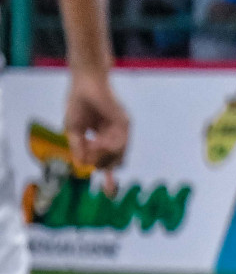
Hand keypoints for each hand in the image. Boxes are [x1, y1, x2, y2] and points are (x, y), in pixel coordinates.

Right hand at [63, 72, 129, 194]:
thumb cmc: (78, 103)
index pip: (110, 161)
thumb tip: (81, 164)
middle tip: (88, 155)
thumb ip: (78, 147)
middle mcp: (116, 135)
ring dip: (101, 156)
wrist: (85, 83)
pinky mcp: (124, 123)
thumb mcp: (74, 130)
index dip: (109, 177)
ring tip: (90, 145)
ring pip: (118, 156)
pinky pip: (119, 144)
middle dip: (102, 165)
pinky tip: (95, 142)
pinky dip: (106, 149)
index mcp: (105, 137)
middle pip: (116, 162)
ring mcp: (122, 130)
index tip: (108, 190)